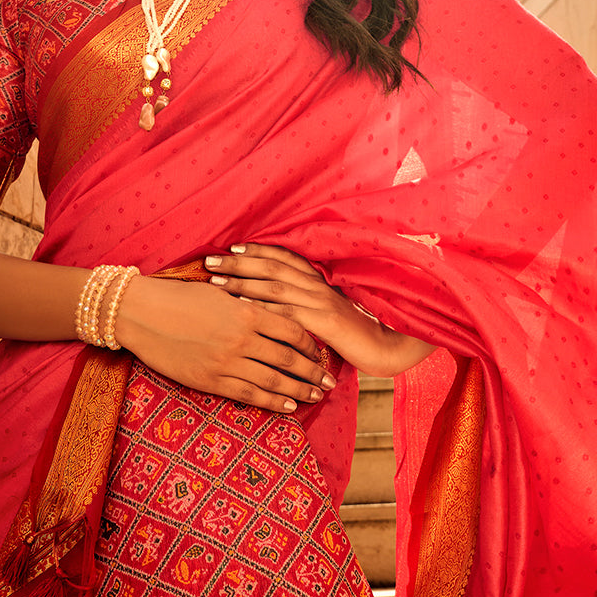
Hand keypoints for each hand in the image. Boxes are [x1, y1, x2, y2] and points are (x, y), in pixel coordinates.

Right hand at [114, 274, 334, 412]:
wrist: (140, 312)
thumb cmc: (177, 297)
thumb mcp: (219, 293)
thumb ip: (246, 304)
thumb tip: (269, 311)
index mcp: (247, 311)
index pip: (291, 329)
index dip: (309, 344)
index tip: (319, 351)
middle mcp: (242, 338)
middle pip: (289, 359)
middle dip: (313, 371)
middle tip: (330, 381)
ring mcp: (227, 361)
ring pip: (274, 381)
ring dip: (299, 390)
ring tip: (316, 396)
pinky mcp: (210, 380)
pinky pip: (249, 395)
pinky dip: (273, 402)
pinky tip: (288, 406)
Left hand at [204, 244, 434, 377]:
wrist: (387, 347)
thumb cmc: (356, 332)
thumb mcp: (329, 311)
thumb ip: (308, 302)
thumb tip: (279, 302)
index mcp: (320, 280)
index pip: (284, 258)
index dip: (256, 252)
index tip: (231, 249)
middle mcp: (318, 285)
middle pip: (272, 268)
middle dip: (239, 263)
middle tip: (209, 261)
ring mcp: (321, 302)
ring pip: (274, 287)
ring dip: (242, 283)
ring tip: (216, 282)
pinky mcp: (324, 322)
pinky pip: (286, 313)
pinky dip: (260, 309)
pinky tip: (240, 310)